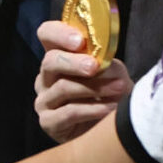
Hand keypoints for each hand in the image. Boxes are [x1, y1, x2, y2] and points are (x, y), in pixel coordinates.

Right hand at [33, 21, 131, 143]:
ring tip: (118, 89)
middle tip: (94, 66)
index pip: (47, 34)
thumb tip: (102, 61)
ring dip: (93, 87)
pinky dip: (92, 110)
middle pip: (50, 61)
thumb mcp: (113, 73)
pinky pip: (68, 113)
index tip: (80, 40)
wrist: (113, 129)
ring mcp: (44, 100)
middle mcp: (46, 76)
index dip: (59, 33)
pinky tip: (109, 109)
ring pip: (62, 87)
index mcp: (59, 56)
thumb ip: (105, 62)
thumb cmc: (111, 93)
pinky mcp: (48, 122)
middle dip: (74, 62)